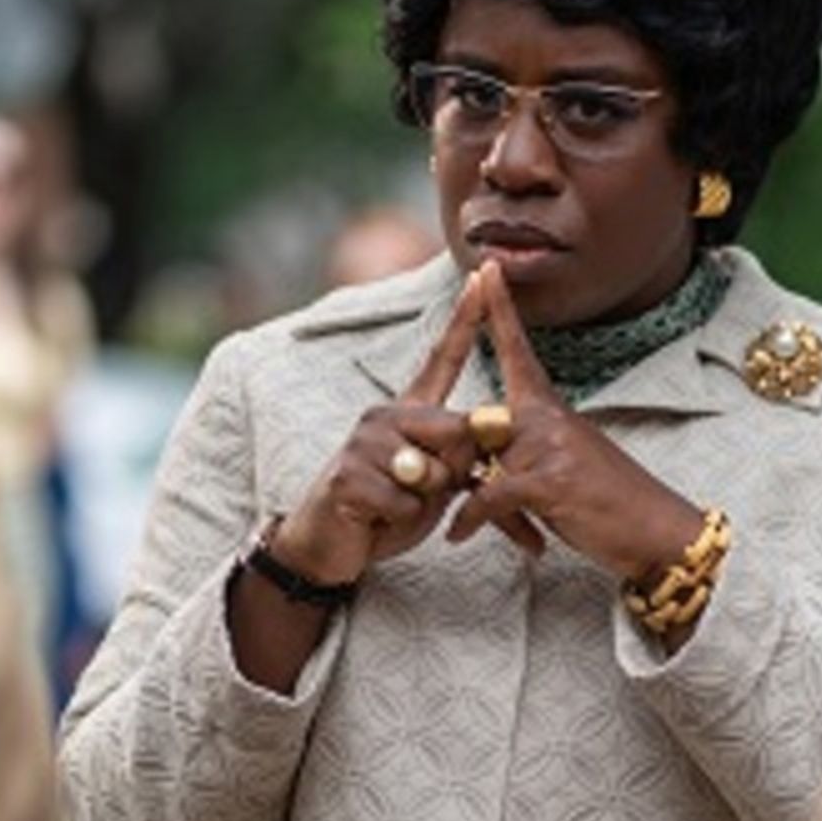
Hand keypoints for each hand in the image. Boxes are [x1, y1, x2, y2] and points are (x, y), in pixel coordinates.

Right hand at [271, 276, 481, 584]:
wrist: (330, 543)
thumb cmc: (388, 509)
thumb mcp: (435, 484)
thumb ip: (461, 456)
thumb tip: (490, 424)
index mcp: (410, 411)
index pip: (442, 357)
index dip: (466, 319)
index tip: (481, 278)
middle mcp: (385, 414)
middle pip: (455, 430)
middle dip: (454, 473)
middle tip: (421, 492)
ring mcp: (363, 441)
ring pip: (432, 472)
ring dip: (423, 502)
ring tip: (393, 504)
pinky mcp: (347, 474)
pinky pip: (405, 500)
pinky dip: (401, 520)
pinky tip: (375, 517)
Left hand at [446, 259, 703, 581]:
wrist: (658, 533)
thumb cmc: (610, 505)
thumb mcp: (562, 469)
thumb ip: (524, 454)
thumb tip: (484, 458)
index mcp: (552, 409)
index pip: (519, 351)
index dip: (500, 310)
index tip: (486, 267)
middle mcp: (549, 419)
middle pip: (477, 423)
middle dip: (450, 456)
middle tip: (434, 484)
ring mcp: (550, 447)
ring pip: (480, 463)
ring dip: (467, 502)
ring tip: (462, 529)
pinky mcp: (548, 482)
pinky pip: (489, 494)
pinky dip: (469, 518)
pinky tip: (457, 536)